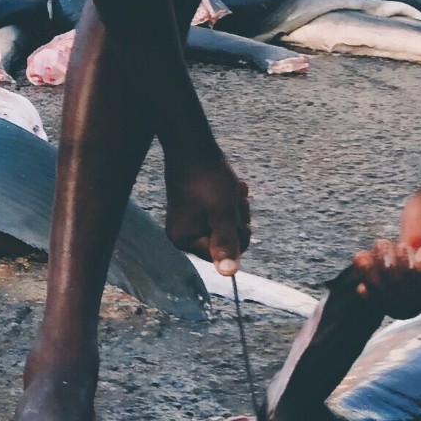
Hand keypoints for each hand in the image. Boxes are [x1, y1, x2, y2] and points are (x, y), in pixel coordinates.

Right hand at [164, 146, 250, 273]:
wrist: (191, 146)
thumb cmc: (207, 178)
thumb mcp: (223, 213)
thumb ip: (226, 244)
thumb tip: (229, 275)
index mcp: (185, 240)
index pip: (223, 254)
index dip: (237, 234)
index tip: (236, 211)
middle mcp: (182, 235)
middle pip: (224, 240)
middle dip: (236, 220)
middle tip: (235, 198)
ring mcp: (186, 221)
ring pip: (224, 226)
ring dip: (234, 209)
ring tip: (233, 189)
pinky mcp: (191, 209)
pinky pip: (217, 214)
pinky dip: (227, 202)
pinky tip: (230, 187)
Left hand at [351, 182, 420, 316]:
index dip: (416, 281)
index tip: (405, 249)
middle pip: (415, 304)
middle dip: (391, 276)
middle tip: (385, 244)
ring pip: (398, 305)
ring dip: (376, 281)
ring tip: (367, 253)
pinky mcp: (409, 285)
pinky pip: (388, 297)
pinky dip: (371, 282)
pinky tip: (362, 264)